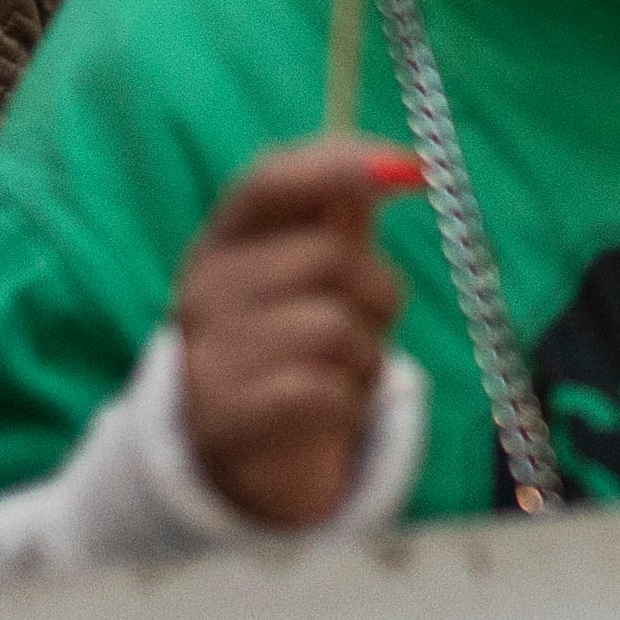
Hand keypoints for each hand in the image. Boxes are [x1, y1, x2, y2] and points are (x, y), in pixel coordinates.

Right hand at [175, 140, 414, 530]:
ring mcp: (208, 353)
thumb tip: (403, 164)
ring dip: (365, 356)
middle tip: (362, 324)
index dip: (342, 164)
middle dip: (375, 292)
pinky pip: (326, 392)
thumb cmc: (293, 340)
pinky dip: (347, 404)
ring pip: (336, 329)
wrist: (246, 454)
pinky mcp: (225, 418)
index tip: (415, 168)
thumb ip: (341, 214)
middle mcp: (204, 289)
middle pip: (329, 257)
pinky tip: (325, 411)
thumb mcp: (309, 271)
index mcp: (222, 241)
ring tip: (338, 372)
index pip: (270, 181)